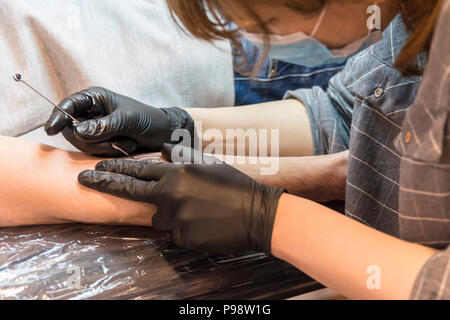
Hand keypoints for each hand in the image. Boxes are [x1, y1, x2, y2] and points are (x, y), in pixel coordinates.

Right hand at [44, 87, 194, 155]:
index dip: (58, 116)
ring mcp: (94, 129)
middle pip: (72, 129)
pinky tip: (127, 145)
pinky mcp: (100, 143)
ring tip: (127, 141)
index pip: (69, 105)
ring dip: (105, 146)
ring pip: (83, 143)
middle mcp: (91, 113)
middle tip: (115, 139)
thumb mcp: (127, 120)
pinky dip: (110, 152)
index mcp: (96, 98)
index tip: (52, 129)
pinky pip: (94, 152)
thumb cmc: (148, 120)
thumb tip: (77, 131)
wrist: (164, 135)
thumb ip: (103, 125)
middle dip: (93, 139)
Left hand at [78, 144, 284, 253]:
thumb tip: (165, 150)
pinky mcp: (183, 238)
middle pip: (131, 190)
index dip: (116, 168)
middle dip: (106, 183)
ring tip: (198, 209)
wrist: (257, 214)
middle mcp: (171, 195)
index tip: (96, 167)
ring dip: (170, 213)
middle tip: (85, 179)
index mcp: (178, 174)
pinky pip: (175, 233)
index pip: (138, 169)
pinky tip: (204, 223)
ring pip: (159, 216)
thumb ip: (183, 157)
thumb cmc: (235, 185)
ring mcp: (175, 219)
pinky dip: (185, 228)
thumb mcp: (209, 165)